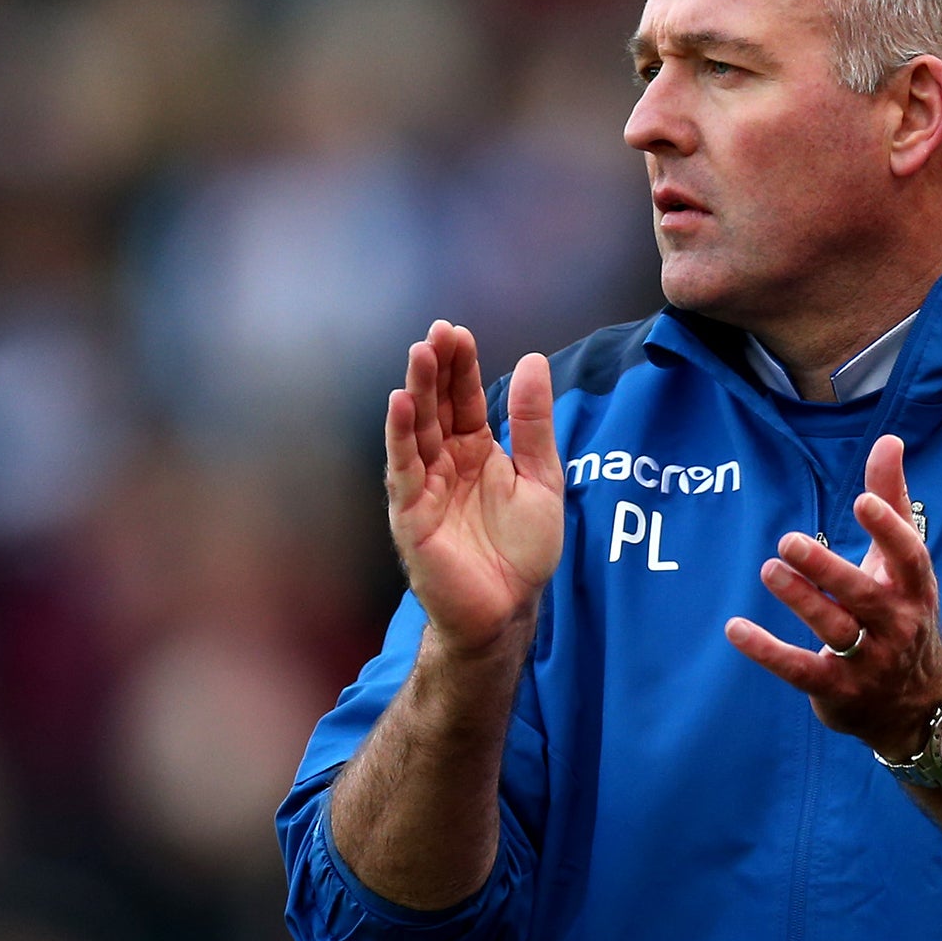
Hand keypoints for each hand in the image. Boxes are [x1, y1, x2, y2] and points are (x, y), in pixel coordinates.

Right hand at [386, 321, 564, 656]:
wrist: (509, 607)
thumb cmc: (523, 549)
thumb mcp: (542, 477)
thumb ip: (534, 423)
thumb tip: (533, 360)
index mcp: (477, 451)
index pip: (466, 399)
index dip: (462, 367)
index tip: (458, 332)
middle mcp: (446, 462)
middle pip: (437, 407)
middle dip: (436, 370)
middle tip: (437, 333)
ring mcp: (425, 486)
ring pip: (417, 430)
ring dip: (416, 391)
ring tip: (420, 354)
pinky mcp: (411, 513)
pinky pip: (403, 469)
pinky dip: (399, 436)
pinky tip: (400, 404)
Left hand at [725, 434, 941, 758]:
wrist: (918, 704)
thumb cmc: (902, 613)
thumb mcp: (903, 563)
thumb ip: (892, 501)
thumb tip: (889, 440)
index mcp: (914, 590)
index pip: (909, 557)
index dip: (889, 529)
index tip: (863, 500)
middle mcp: (897, 626)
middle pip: (863, 595)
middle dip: (827, 569)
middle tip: (788, 540)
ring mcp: (868, 662)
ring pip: (834, 631)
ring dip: (800, 601)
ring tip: (768, 569)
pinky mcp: (837, 690)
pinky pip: (800, 670)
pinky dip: (767, 652)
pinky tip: (735, 628)